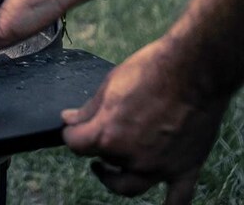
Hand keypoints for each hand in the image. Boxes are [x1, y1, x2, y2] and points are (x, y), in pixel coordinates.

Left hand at [61, 37, 228, 202]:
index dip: (70, 134)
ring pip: (132, 186)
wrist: (192, 71)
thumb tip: (69, 119)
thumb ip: (89, 108)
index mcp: (108, 134)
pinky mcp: (185, 169)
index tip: (72, 128)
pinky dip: (168, 204)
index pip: (76, 144)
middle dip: (97, 150)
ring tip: (111, 169)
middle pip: (105, 162)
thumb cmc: (150, 71)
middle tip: (96, 140)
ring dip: (118, 180)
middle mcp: (132, 157)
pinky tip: (161, 204)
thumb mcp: (109, 84)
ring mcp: (160, 167)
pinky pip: (177, 199)